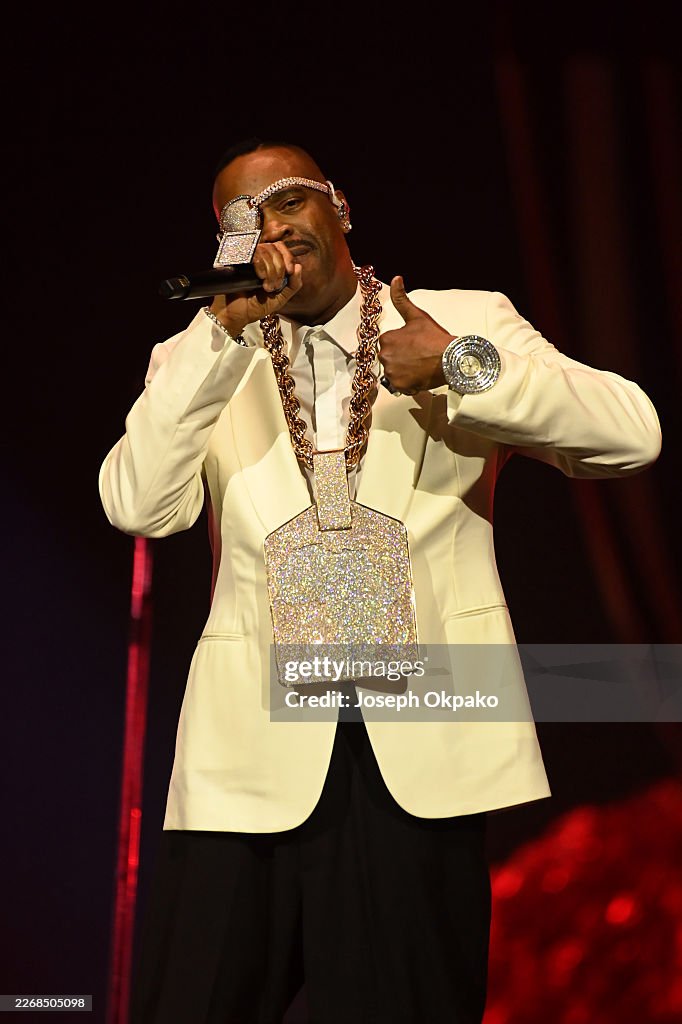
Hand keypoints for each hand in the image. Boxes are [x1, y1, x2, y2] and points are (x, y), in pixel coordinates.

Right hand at [209, 241, 302, 336]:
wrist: (237, 315)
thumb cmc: (256, 307)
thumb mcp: (281, 298)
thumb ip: (294, 285)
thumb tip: (299, 267)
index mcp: (268, 263)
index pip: (280, 247)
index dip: (288, 257)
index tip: (290, 271)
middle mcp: (257, 258)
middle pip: (274, 248)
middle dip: (279, 269)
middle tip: (274, 286)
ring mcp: (246, 258)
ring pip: (265, 250)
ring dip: (271, 271)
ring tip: (266, 287)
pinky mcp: (237, 260)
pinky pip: (254, 254)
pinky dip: (261, 266)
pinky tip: (260, 279)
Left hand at [379, 276, 451, 393]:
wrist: (451, 359)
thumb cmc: (435, 338)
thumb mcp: (417, 316)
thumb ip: (401, 299)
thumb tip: (396, 279)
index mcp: (386, 339)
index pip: (388, 345)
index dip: (402, 346)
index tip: (414, 346)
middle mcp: (385, 356)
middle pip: (390, 360)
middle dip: (401, 359)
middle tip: (418, 357)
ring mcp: (392, 373)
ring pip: (395, 373)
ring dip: (404, 372)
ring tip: (420, 366)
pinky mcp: (400, 386)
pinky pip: (400, 387)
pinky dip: (408, 384)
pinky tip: (419, 376)